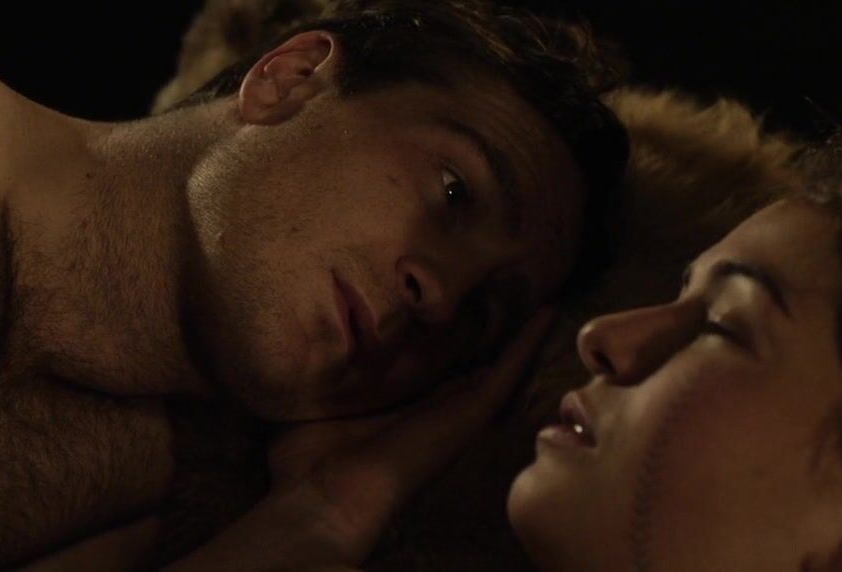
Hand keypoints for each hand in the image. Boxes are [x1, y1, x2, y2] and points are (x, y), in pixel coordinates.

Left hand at [263, 309, 557, 562]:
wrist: (322, 499)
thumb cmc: (306, 461)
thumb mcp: (309, 402)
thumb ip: (314, 376)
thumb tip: (295, 341)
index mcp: (396, 411)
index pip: (429, 373)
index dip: (446, 343)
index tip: (459, 307)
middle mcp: (429, 412)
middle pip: (468, 371)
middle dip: (490, 338)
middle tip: (515, 296)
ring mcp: (452, 416)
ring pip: (495, 370)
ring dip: (520, 337)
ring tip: (544, 301)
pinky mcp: (466, 417)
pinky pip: (503, 376)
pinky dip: (525, 346)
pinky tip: (546, 315)